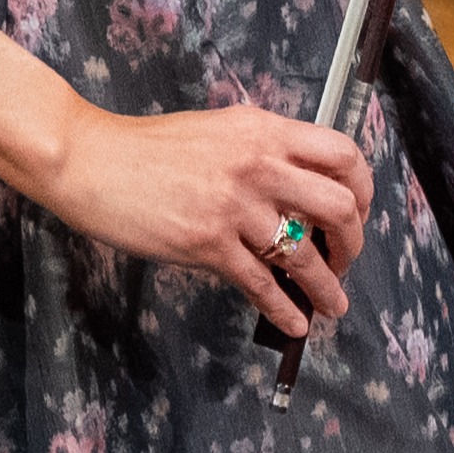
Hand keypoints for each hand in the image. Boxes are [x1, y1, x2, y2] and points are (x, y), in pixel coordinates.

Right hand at [32, 98, 367, 345]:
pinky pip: (261, 285)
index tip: (358, 210)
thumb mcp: (218, 131)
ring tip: (333, 304)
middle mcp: (257, 164)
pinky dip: (284, 309)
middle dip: (353, 241)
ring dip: (327, 287)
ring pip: (303, 255)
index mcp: (263, 130)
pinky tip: (295, 322)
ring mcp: (234, 207)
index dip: (362, 187)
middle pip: (338, 205)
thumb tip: (300, 186)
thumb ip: (262, 150)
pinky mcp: (207, 244)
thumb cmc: (146, 149)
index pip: (341, 153)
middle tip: (345, 259)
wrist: (91, 161)